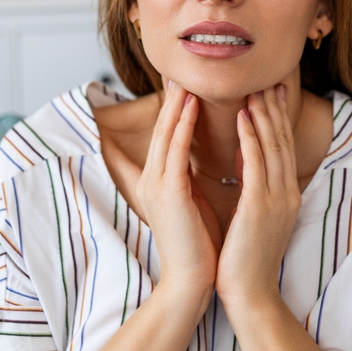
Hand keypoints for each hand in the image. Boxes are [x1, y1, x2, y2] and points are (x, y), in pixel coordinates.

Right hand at [136, 82, 222, 300]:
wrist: (192, 281)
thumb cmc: (199, 244)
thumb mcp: (192, 203)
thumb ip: (190, 178)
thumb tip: (198, 158)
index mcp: (159, 182)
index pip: (167, 136)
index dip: (174, 109)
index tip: (186, 83)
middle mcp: (152, 179)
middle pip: (163, 128)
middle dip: (174, 98)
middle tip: (183, 69)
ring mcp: (157, 185)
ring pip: (167, 134)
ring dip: (178, 103)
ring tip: (187, 76)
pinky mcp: (168, 193)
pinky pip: (175, 150)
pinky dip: (183, 125)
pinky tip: (191, 105)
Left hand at [216, 85, 301, 309]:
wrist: (248, 294)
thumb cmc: (244, 258)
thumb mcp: (256, 216)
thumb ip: (256, 188)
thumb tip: (248, 160)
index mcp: (285, 195)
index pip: (283, 147)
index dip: (279, 117)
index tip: (273, 90)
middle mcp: (286, 193)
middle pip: (282, 140)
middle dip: (274, 107)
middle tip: (268, 77)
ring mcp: (276, 199)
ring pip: (272, 146)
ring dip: (263, 113)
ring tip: (254, 86)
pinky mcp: (260, 208)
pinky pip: (256, 164)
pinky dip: (251, 137)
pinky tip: (243, 117)